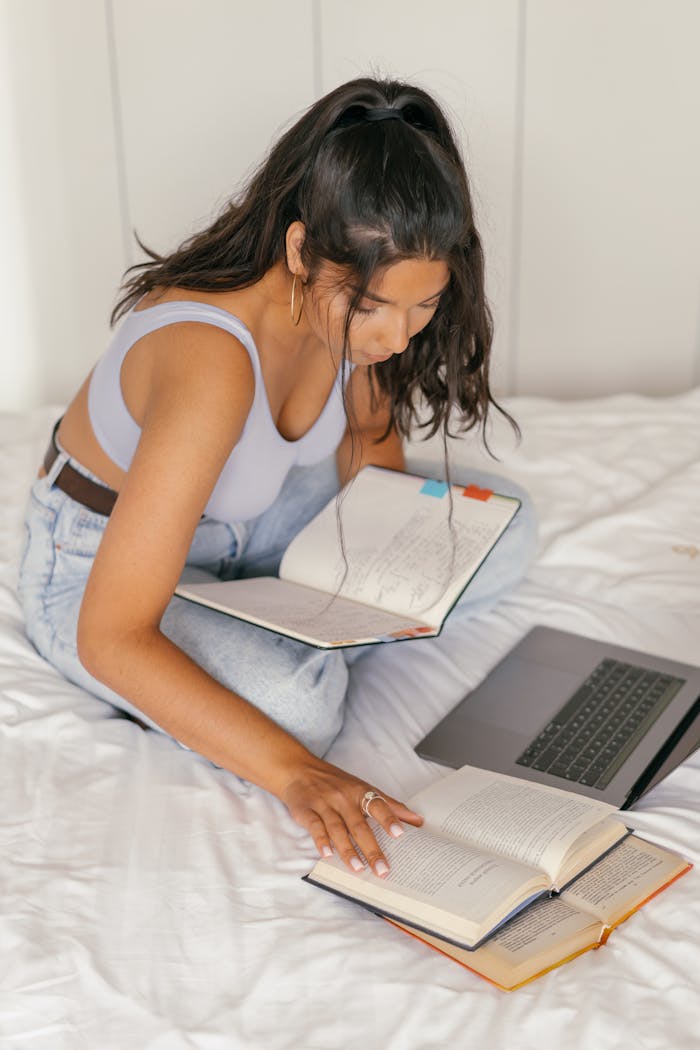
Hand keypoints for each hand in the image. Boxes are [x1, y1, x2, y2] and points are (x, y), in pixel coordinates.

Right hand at [280, 758, 423, 877]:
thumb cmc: (336, 783)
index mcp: (360, 792)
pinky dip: (321, 841)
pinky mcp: (306, 811)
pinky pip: (315, 827)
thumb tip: (418, 821)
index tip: (401, 833)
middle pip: (359, 825)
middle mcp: (343, 798)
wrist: (299, 770)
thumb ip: (389, 805)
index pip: (377, 805)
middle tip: (383, 870)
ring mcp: (324, 805)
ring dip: (348, 850)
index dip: (389, 818)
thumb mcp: (363, 788)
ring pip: (338, 830)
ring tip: (359, 869)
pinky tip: (327, 855)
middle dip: (372, 849)